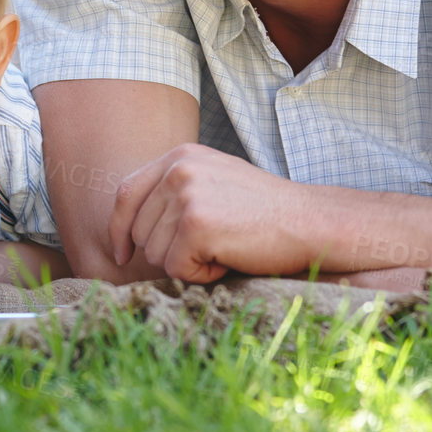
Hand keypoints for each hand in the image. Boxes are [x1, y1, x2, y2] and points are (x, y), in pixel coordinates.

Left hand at [110, 144, 289, 281]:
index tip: (123, 253)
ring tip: (225, 247)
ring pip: (155, 254)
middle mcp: (178, 169)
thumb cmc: (265, 211)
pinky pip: (176, 269)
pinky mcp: (196, 225)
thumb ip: (175, 191)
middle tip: (214, 245)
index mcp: (179, 155)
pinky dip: (201, 276)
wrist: (311, 221)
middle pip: (139, 231)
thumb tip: (130, 229)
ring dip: (188, 263)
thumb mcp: (214, 182)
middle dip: (168, 251)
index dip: (119, 229)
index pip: (125, 193)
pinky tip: (230, 258)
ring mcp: (186, 195)